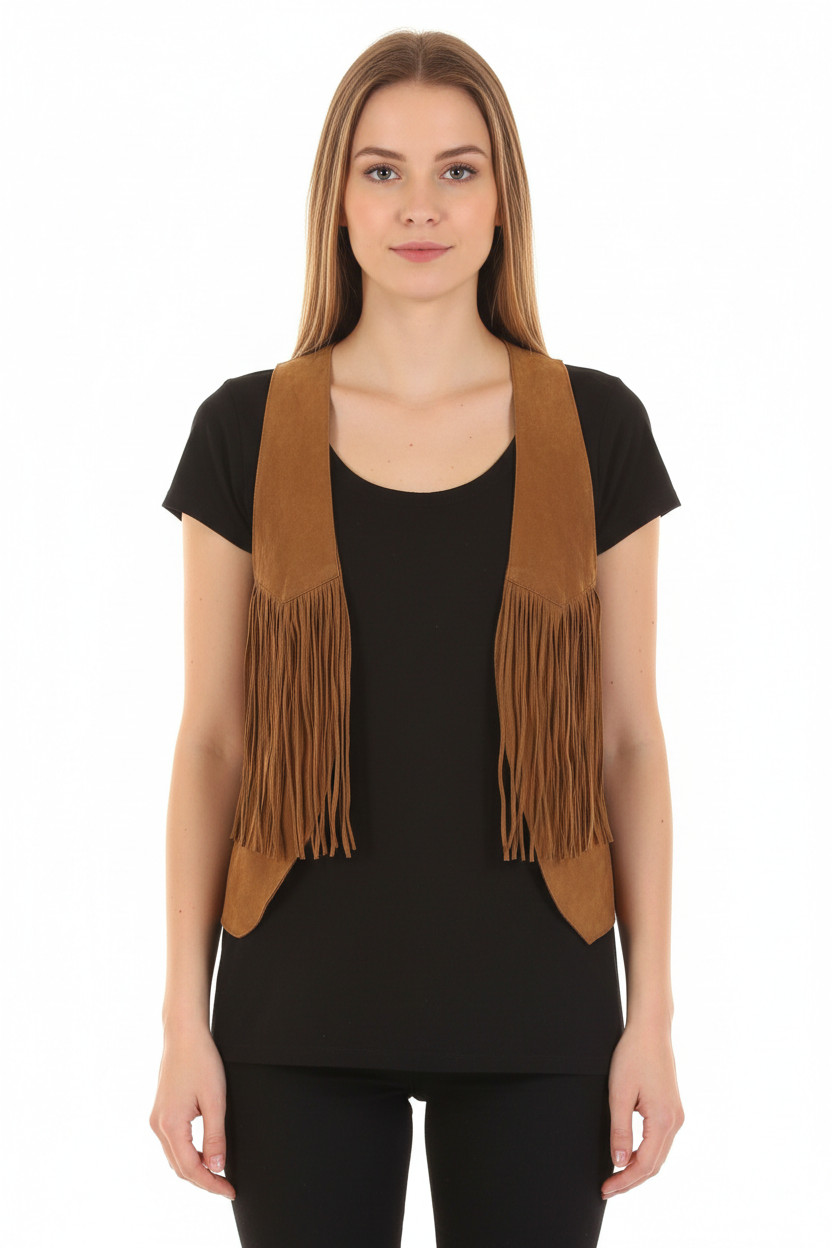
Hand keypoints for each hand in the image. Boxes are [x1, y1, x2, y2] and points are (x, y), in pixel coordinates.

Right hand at [149, 1027, 235, 1200]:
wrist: (183, 1034)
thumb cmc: (201, 1060)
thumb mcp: (215, 1100)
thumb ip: (215, 1136)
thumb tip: (217, 1168)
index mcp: (170, 1125)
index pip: (191, 1168)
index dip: (211, 1183)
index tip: (230, 1190)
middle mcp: (158, 1125)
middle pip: (180, 1168)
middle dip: (203, 1180)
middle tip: (227, 1186)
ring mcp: (157, 1119)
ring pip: (175, 1157)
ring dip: (195, 1169)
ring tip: (219, 1173)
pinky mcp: (161, 1112)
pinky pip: (173, 1144)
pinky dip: (189, 1154)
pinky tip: (205, 1152)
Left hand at [601, 1019, 683, 1198]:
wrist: (651, 1030)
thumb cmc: (633, 1055)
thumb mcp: (619, 1093)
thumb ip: (619, 1130)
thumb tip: (618, 1163)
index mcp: (663, 1120)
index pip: (644, 1165)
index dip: (624, 1181)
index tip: (605, 1189)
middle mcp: (675, 1121)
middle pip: (654, 1165)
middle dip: (630, 1180)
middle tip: (607, 1189)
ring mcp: (676, 1116)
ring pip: (658, 1155)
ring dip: (638, 1169)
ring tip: (615, 1177)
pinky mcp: (672, 1109)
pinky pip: (660, 1142)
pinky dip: (645, 1155)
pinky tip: (629, 1156)